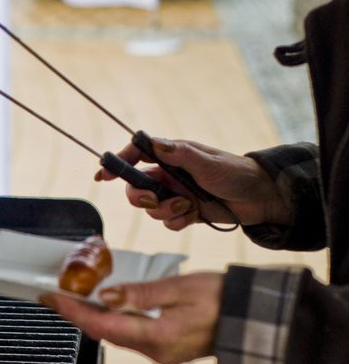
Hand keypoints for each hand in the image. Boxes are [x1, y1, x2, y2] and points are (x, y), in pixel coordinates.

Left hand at [41, 272, 223, 363]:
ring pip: (116, 334)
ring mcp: (162, 353)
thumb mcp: (181, 289)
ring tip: (71, 296)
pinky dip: (113, 319)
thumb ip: (141, 294)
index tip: (51, 297)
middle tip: (53, 294)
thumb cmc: (223, 299)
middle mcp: (156, 352)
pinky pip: (130, 334)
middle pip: (104, 332)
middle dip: (76, 313)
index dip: (73, 311)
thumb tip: (105, 296)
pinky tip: (105, 305)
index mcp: (159, 338)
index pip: (102, 326)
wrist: (256, 318)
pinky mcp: (167, 347)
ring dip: (93, 316)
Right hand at [95, 138, 289, 230]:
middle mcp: (170, 175)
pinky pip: (167, 222)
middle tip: (152, 199)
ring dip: (164, 211)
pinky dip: (176, 221)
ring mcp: (176, 194)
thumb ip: (178, 153)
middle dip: (140, 197)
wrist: (260, 198)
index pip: (137, 155)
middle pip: (137, 187)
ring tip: (186, 206)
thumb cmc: (235, 173)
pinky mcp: (185, 212)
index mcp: (172, 156)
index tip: (104, 175)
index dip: (118, 163)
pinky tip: (192, 215)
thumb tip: (152, 141)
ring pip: (151, 208)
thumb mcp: (206, 161)